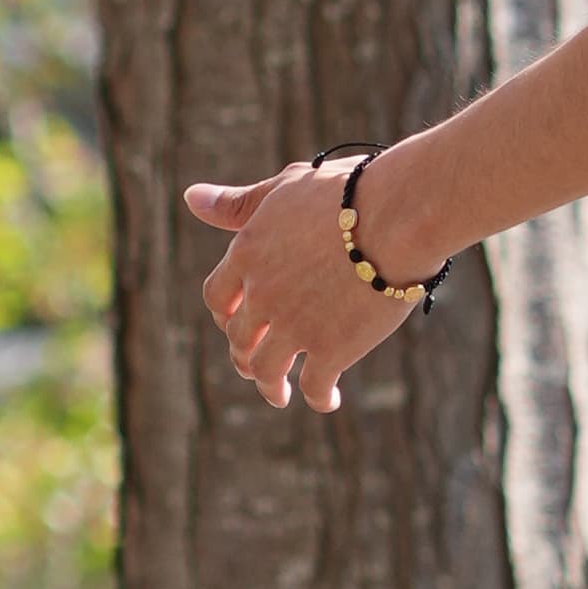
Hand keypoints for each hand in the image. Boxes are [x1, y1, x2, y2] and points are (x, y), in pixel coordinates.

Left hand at [185, 156, 419, 412]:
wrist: (398, 216)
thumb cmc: (349, 193)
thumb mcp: (286, 188)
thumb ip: (238, 203)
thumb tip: (190, 198)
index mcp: (248, 254)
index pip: (217, 297)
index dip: (224, 314)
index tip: (235, 322)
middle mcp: (263, 295)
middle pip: (240, 339)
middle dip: (245, 354)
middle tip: (258, 364)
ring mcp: (294, 326)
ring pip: (267, 370)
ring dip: (270, 386)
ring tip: (280, 394)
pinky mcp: (331, 349)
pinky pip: (314, 387)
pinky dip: (319, 398)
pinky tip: (329, 400)